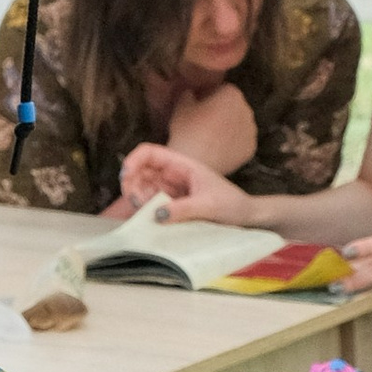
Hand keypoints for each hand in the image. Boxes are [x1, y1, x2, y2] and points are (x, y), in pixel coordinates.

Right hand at [115, 142, 250, 221]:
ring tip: (145, 212)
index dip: (134, 160)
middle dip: (131, 183)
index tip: (126, 175)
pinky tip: (151, 218)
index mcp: (181, 164)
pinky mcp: (171, 205)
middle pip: (140, 171)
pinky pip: (150, 204)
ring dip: (137, 198)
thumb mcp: (208, 205)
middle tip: (136, 202)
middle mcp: (172, 174)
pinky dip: (145, 210)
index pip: (149, 153)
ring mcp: (170, 190)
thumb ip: (183, 209)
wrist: (245, 217)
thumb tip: (157, 215)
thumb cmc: (231, 204)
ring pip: (142, 188)